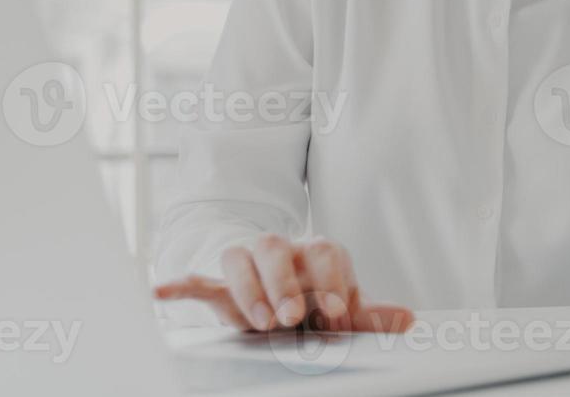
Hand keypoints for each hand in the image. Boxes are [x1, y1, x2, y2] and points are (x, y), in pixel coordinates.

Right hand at [153, 235, 413, 333]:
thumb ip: (370, 316)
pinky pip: (197, 277)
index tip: (338, 314)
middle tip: (294, 316)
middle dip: (287, 282)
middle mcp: (283, 250)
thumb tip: (408, 319)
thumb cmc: (313, 297)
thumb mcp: (341, 307)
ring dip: (250, 287)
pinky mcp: (220, 281)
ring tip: (260, 321)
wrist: (277, 285)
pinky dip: (178, 284)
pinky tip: (161, 290)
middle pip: (281, 248)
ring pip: (243, 256)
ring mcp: (249, 262)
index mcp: (317, 253)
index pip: (327, 254)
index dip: (334, 283)